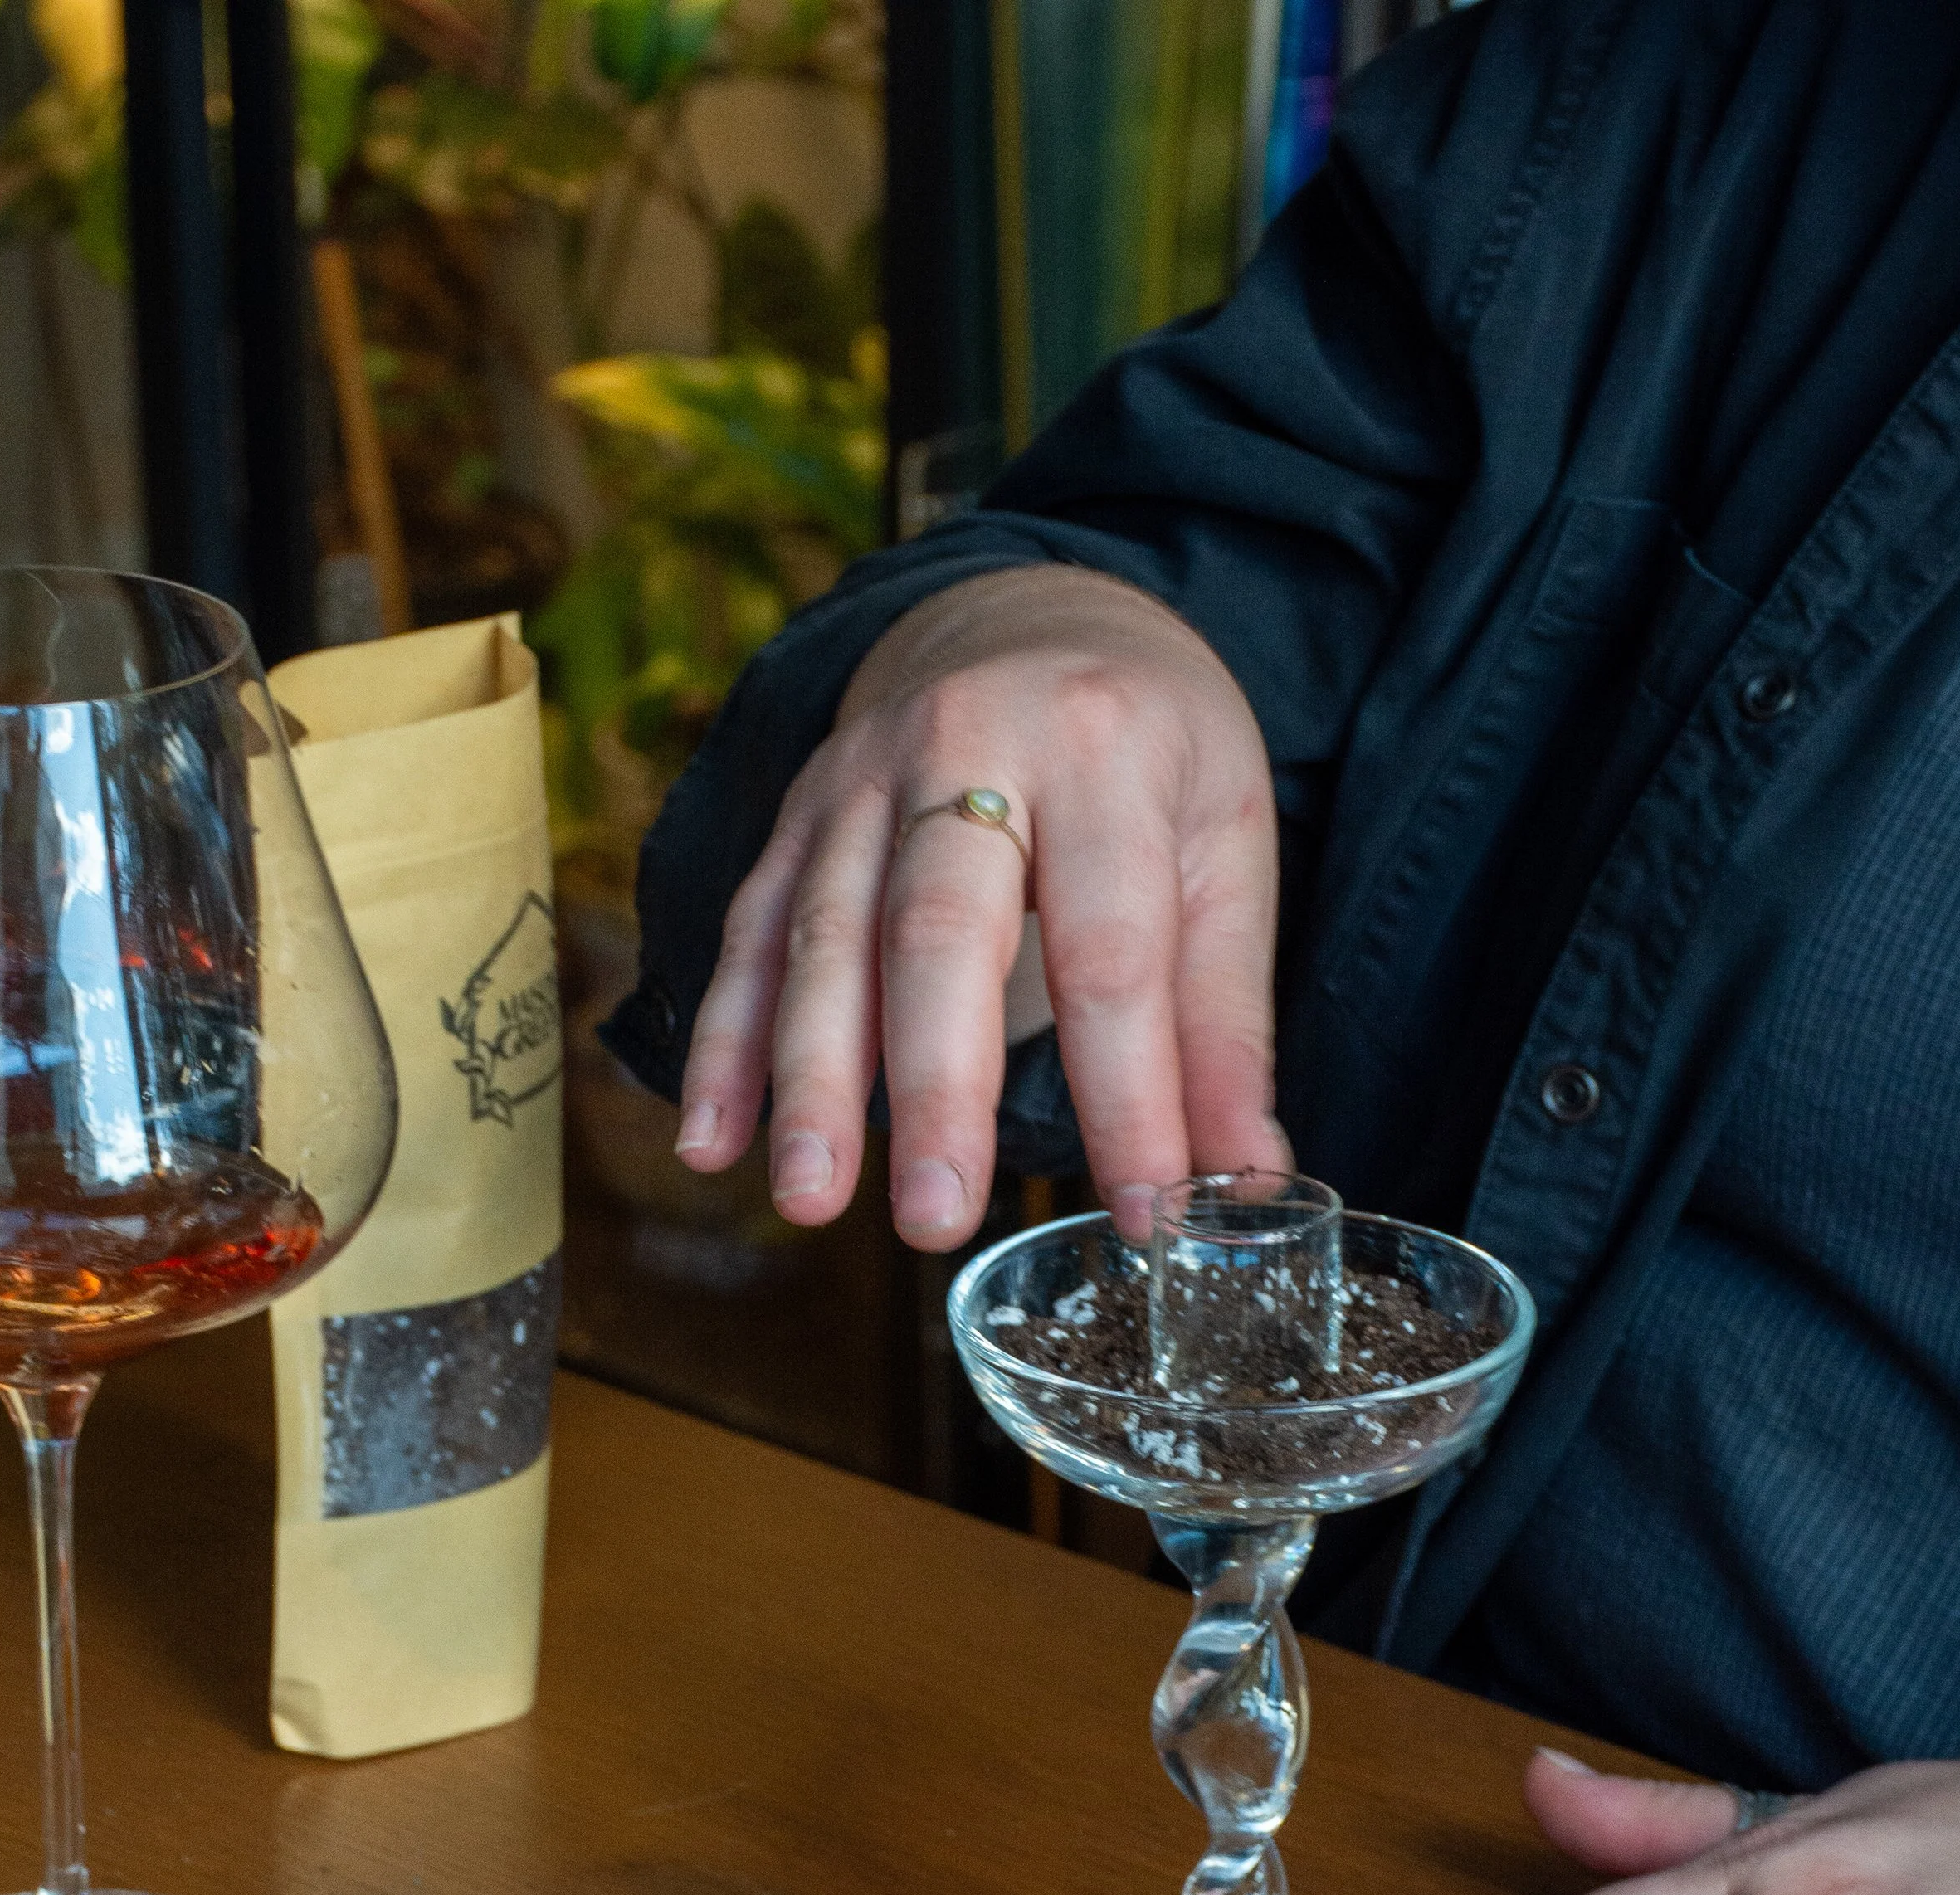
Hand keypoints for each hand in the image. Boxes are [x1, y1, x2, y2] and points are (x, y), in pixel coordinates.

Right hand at [673, 564, 1284, 1248]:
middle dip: (935, 1088)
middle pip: (940, 931)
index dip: (1127, 1095)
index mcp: (1103, 752)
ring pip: (823, 937)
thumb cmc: (1147, 747)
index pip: (1111, 951)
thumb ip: (1225, 1020)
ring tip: (812, 1200)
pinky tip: (715, 1145)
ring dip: (809, 1082)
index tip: (1144, 1212)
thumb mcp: (1225, 846)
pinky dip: (725, 1045)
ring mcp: (860, 777)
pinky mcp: (795, 814)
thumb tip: (1245, 1179)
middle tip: (936, 1218)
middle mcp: (966, 747)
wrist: (1030, 611)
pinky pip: (748, 933)